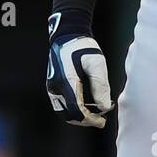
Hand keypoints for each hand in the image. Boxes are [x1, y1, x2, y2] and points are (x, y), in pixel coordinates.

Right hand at [47, 11, 112, 127]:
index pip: (77, 110)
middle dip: (85, 120)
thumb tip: (104, 107)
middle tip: (100, 119)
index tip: (103, 120)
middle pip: (68, 115)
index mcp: (67, 81)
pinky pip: (61, 105)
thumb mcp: (97, 63)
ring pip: (63, 112)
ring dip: (79, 116)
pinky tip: (86, 105)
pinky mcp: (52, 86)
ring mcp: (52, 87)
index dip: (90, 119)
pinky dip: (73, 110)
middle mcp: (55, 87)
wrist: (67, 36)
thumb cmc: (83, 47)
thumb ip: (101, 86)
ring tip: (95, 113)